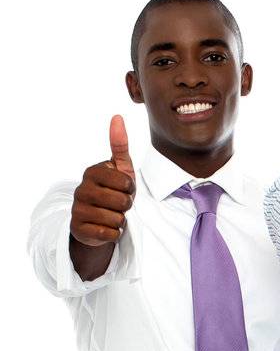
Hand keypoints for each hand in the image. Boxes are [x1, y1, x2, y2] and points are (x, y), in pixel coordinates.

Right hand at [69, 115, 135, 246]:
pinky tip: (105, 228)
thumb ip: (120, 145)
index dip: (130, 189)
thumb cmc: (112, 192)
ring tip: (112, 216)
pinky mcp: (78, 228)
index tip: (123, 189)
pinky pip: (108, 234)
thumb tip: (117, 117)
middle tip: (118, 205)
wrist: (98, 221)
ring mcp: (78, 209)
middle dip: (126, 206)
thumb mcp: (120, 169)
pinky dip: (113, 234)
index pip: (125, 182)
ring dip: (120, 220)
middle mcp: (82, 189)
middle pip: (122, 202)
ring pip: (116, 219)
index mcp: (92, 172)